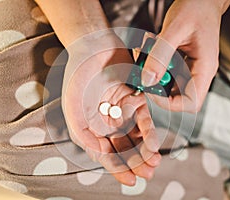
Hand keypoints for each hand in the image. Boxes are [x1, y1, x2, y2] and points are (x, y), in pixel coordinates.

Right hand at [62, 32, 160, 185]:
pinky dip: (148, 130)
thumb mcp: (73, 106)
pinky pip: (143, 119)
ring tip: (155, 161)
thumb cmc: (79, 76)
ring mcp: (119, 112)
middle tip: (148, 173)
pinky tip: (154, 140)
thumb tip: (99, 153)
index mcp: (89, 127)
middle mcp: (105, 122)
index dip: (117, 169)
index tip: (131, 180)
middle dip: (135, 162)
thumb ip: (82, 132)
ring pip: (134, 137)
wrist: (93, 46)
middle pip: (122, 148)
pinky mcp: (133, 100)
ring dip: (145, 150)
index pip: (104, 154)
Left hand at [141, 0, 229, 111]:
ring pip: (168, 83)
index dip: (169, 103)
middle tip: (143, 67)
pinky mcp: (182, 61)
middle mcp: (199, 72)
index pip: (191, 102)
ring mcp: (191, 67)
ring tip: (147, 49)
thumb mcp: (174, 30)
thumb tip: (147, 80)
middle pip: (177, 95)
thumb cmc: (197, 8)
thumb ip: (160, 56)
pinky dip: (154, 61)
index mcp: (205, 68)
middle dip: (156, 85)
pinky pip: (165, 70)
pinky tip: (150, 45)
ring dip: (153, 70)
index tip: (150, 90)